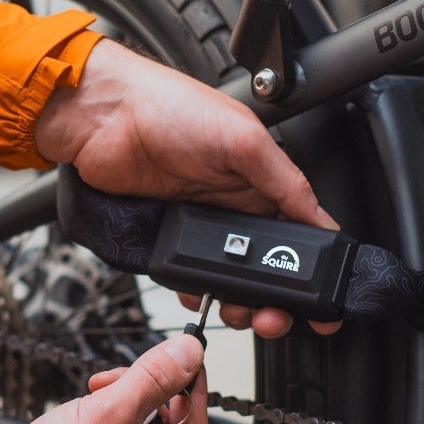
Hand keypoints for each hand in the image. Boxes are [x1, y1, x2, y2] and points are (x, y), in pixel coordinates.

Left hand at [34, 39, 340, 336]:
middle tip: (275, 316)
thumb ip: (285, 181)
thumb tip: (322, 217)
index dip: (309, 267)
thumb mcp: (242, 139)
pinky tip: (198, 297)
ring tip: (241, 312)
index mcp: (259, 179)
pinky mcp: (166, 239)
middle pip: (264, 265)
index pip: (296, 231)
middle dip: (274, 297)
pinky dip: (195, 294)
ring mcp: (198, 224)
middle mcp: (232, 204)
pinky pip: (187, 277)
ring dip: (238, 302)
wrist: (100, 118)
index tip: (320, 299)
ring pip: (228, 279)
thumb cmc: (166, 106)